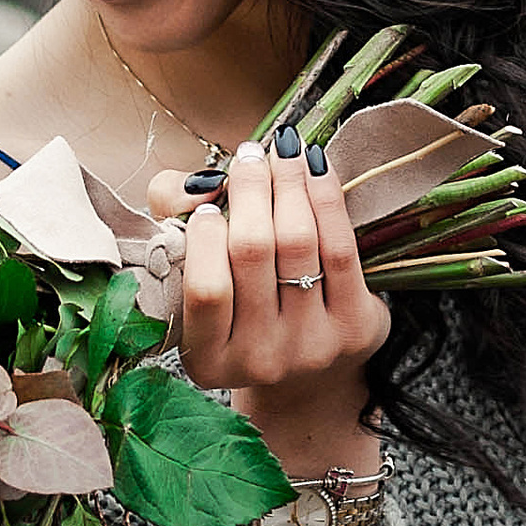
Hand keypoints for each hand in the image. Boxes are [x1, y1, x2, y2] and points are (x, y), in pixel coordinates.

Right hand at [148, 136, 390, 447]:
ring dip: (289, 183)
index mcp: (208, 359)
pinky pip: (339, 248)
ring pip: (298, 243)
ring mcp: (310, 348)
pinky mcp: (353, 328)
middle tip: (249, 154)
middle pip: (252, 253)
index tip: (209, 204)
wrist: (309, 374)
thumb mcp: (193, 279)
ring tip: (283, 150)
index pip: (206, 288)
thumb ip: (172, 220)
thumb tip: (201, 185)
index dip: (206, 236)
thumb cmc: (240, 309)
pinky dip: (326, 197)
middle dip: (250, 190)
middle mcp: (259, 360)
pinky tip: (316, 166)